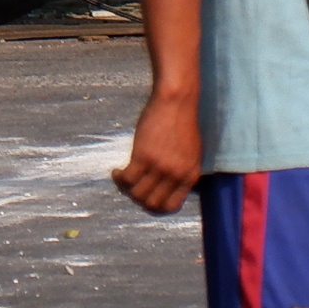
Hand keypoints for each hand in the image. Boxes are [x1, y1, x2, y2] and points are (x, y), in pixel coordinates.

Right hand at [113, 84, 203, 214]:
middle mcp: (176, 175)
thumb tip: (166, 187)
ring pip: (137, 193)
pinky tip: (117, 171)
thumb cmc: (183, 122)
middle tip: (132, 188)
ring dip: (126, 189)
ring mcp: (160, 167)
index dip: (155, 206)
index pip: (171, 206)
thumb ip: (181, 171)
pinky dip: (118, 178)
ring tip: (123, 177)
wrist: (177, 101)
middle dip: (139, 199)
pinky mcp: (143, 156)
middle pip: (151, 203)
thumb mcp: (191, 153)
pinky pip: (126, 178)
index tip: (146, 197)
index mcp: (190, 176)